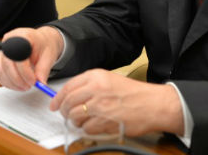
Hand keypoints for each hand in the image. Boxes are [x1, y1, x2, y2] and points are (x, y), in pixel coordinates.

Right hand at [0, 26, 63, 90]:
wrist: (40, 41)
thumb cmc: (43, 45)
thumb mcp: (48, 56)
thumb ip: (43, 70)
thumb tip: (40, 83)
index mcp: (22, 36)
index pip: (18, 55)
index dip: (25, 71)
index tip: (33, 81)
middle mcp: (8, 40)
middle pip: (7, 63)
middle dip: (18, 79)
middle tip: (29, 86)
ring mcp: (2, 50)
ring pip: (0, 70)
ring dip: (12, 83)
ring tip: (25, 86)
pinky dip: (8, 83)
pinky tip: (18, 85)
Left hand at [52, 69, 183, 136]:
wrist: (153, 104)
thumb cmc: (133, 92)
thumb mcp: (109, 79)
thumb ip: (89, 85)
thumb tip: (69, 95)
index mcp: (95, 77)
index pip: (68, 87)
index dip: (58, 98)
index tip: (54, 104)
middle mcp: (96, 90)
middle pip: (68, 103)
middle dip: (63, 111)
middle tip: (65, 114)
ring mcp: (101, 107)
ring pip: (75, 117)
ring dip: (75, 121)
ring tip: (80, 121)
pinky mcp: (106, 123)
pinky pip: (87, 129)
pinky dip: (86, 130)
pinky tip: (91, 126)